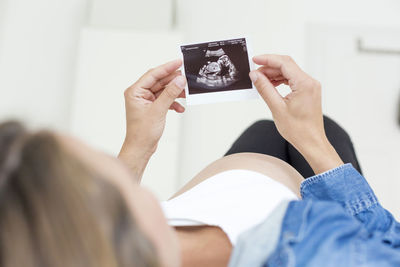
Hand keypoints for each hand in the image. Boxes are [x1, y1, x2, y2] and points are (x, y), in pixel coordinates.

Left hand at [119, 59, 185, 180]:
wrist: (141, 148)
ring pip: (163, 90)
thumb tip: (179, 80)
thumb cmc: (142, 133)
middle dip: (173, 81)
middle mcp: (139, 94)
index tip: (178, 62)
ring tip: (185, 94)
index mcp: (135, 91)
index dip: (167, 68)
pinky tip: (179, 108)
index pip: (153, 74)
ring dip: (174, 93)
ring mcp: (146, 101)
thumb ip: (170, 93)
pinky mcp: (152, 107)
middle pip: (159, 81)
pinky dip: (173, 102)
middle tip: (186, 78)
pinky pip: (165, 99)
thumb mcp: (158, 110)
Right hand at [249, 54, 342, 173]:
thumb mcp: (277, 108)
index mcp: (304, 84)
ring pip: (289, 72)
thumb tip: (255, 75)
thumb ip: (265, 88)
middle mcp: (310, 82)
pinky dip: (280, 80)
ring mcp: (310, 86)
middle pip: (287, 66)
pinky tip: (270, 85)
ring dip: (274, 74)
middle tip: (254, 73)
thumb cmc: (298, 129)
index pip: (284, 63)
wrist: (311, 142)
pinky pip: (293, 80)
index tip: (254, 59)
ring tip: (260, 80)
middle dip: (269, 67)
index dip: (267, 59)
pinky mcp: (308, 91)